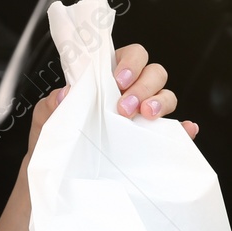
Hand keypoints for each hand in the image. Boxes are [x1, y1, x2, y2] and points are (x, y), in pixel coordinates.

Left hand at [24, 43, 197, 158]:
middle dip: (143, 86)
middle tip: (125, 107)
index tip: (118, 80)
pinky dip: (184, 129)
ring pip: (167, 95)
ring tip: (146, 116)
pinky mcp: (156, 140)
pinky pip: (177, 131)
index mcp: (109, 78)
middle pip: (154, 72)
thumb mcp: (47, 118)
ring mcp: (146, 115)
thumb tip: (66, 94)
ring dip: (161, 102)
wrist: (60, 174)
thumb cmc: (58, 139)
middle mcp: (132, 93)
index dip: (130, 62)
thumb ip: (52, 103)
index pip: (131, 56)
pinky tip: (185, 131)